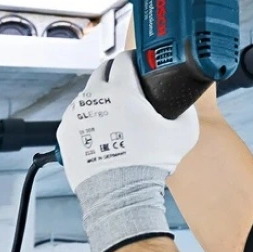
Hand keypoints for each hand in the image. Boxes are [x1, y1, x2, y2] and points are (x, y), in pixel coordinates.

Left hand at [58, 51, 199, 251]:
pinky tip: (101, 130)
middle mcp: (96, 96)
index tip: (138, 63)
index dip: (133, 58)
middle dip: (114, 71)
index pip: (123, 59)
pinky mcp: (65, 132)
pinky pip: (76, 117)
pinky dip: (88, 118)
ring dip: (100, 96)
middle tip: (126, 81)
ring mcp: (77, 114)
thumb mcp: (183, 134)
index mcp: (123, 90)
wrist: (118, 193)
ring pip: (88, 94)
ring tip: (114, 112)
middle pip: (101, 70)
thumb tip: (187, 102)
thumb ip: (187, 111)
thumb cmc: (148, 163)